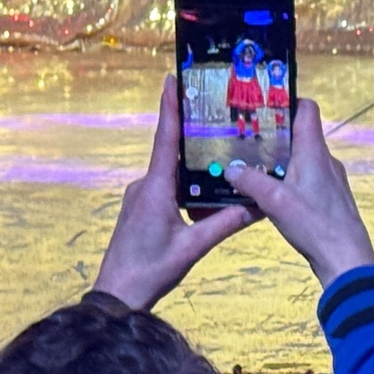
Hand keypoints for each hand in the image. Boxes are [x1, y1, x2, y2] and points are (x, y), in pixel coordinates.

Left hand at [93, 75, 258, 309]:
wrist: (117, 295)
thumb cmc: (149, 271)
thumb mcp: (193, 248)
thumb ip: (224, 224)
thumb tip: (256, 206)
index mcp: (155, 188)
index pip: (165, 138)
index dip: (170, 106)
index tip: (173, 78)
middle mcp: (145, 186)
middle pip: (171, 151)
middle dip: (192, 132)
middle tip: (215, 111)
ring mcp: (141, 197)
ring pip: (171, 172)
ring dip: (192, 165)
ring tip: (219, 154)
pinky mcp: (141, 209)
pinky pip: (166, 188)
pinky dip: (185, 185)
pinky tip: (204, 192)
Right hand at [224, 99, 373, 286]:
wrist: (346, 258)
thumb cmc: (316, 225)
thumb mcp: (274, 201)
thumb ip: (251, 182)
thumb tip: (231, 169)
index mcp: (314, 151)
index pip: (307, 109)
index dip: (287, 102)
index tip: (263, 107)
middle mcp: (325, 160)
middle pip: (300, 134)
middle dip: (274, 135)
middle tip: (247, 140)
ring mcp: (330, 180)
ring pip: (302, 159)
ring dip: (280, 161)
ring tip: (254, 168)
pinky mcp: (329, 198)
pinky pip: (306, 179)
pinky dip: (289, 180)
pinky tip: (273, 196)